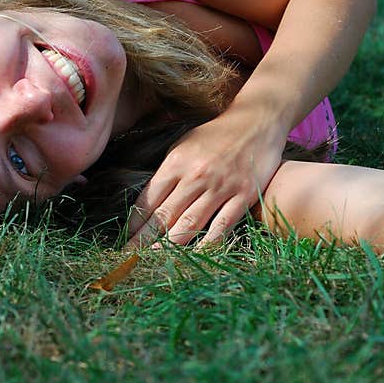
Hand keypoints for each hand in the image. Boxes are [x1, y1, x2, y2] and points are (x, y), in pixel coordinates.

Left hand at [124, 107, 285, 248]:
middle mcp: (196, 175)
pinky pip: (222, 226)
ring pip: (189, 224)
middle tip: (131, 260)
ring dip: (169, 247)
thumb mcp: (184, 144)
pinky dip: (207, 245)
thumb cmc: (216, 135)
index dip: (136, 222)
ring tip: (155, 262)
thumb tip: (150, 200)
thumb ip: (168, 172)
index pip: (149, 198)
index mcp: (177, 162)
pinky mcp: (243, 195)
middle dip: (144, 240)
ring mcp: (221, 186)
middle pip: (164, 215)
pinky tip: (195, 257)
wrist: (257, 120)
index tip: (126, 239)